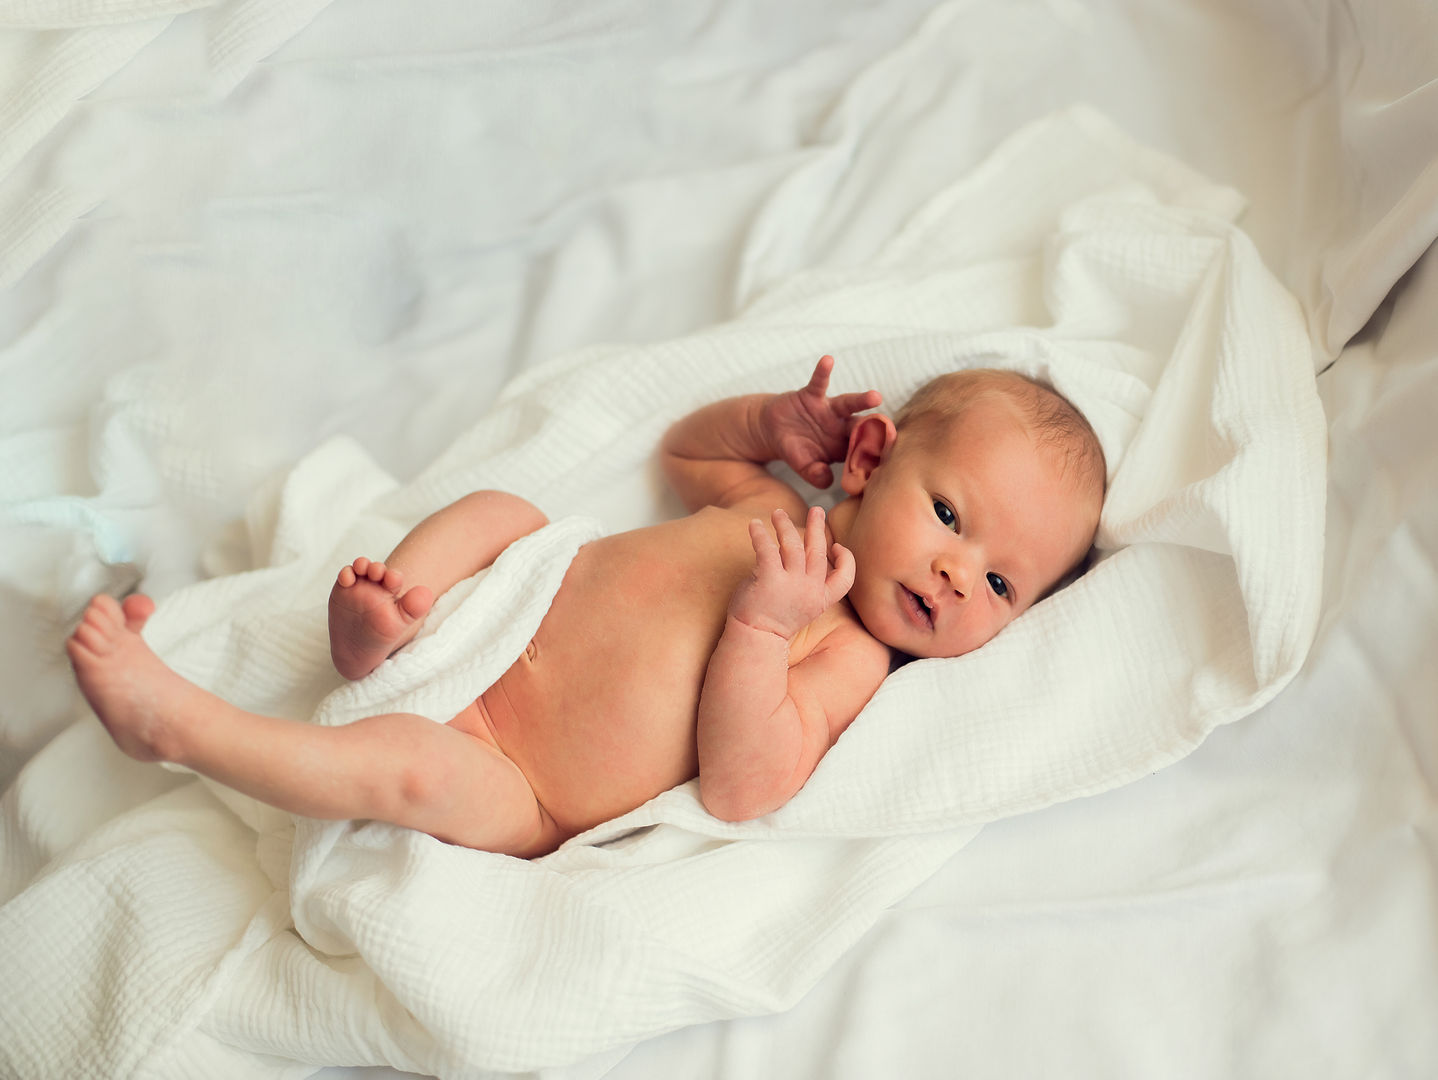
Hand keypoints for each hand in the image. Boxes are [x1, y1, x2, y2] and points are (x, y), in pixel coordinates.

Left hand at [729, 507, 855, 639]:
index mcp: (820, 600)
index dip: (846, 560)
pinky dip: (760, 534)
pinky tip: (753, 524)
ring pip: (793, 545)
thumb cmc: (772, 622)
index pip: (845, 579)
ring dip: (785, 525)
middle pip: (818, 552)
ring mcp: (791, 585)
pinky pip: (767, 549)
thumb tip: (793, 550)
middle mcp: (810, 591)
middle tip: (817, 509)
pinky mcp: (770, 579)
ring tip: (777, 513)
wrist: (754, 641)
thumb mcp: (798, 606)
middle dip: (818, 527)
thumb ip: (803, 582)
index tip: (837, 546)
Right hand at [761, 355, 880, 487]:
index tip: (884, 460)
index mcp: (842, 446)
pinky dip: (823, 372)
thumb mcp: (803, 466)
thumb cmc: (794, 449)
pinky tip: (828, 360)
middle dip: (875, 428)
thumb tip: (827, 481)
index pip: (860, 450)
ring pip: (848, 404)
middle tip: (889, 431)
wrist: (772, 430)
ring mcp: (829, 410)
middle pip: (862, 426)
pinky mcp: (812, 395)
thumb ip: (815, 474)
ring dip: (862, 400)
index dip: (871, 454)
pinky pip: (819, 382)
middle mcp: (841, 426)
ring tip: (876, 397)